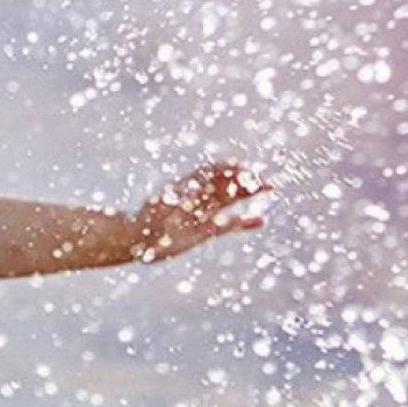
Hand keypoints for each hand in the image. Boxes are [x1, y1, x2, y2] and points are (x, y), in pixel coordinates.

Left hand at [131, 159, 273, 262]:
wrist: (136, 239)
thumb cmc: (146, 219)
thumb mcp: (161, 205)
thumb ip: (177, 199)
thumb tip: (191, 192)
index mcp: (190, 184)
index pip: (215, 170)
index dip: (231, 168)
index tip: (245, 167)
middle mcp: (200, 196)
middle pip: (228, 182)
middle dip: (247, 177)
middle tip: (267, 175)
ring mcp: (205, 212)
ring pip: (232, 199)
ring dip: (250, 193)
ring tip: (271, 187)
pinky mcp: (207, 231)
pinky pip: (230, 224)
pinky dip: (245, 222)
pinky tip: (261, 220)